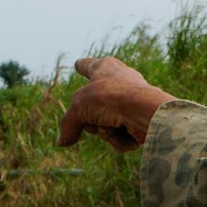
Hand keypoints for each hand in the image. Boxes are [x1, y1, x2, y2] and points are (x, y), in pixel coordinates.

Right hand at [56, 57, 175, 151]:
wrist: (144, 112)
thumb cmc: (110, 99)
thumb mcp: (78, 108)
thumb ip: (68, 125)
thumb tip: (62, 142)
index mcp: (105, 68)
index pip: (88, 66)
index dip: (82, 66)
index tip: (79, 64)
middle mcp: (120, 82)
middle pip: (93, 108)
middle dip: (90, 120)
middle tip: (94, 118)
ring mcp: (131, 103)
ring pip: (105, 125)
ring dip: (105, 131)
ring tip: (112, 124)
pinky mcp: (140, 122)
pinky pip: (120, 137)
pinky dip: (120, 139)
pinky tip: (126, 131)